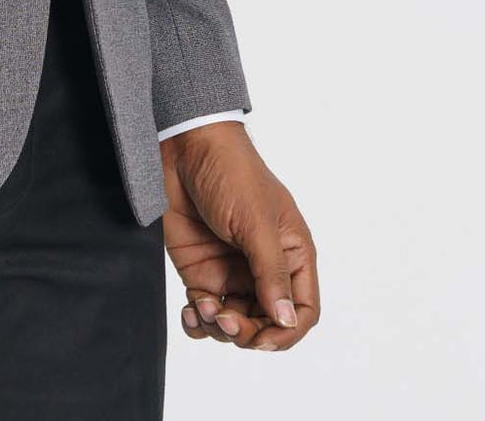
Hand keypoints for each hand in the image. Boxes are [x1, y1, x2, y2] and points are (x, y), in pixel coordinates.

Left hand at [159, 121, 318, 353]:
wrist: (182, 146)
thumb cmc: (230, 172)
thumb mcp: (256, 221)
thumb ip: (271, 272)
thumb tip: (286, 320)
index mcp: (291, 253)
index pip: (303, 309)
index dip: (287, 331)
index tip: (263, 338)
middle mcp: (264, 267)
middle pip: (267, 322)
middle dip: (248, 331)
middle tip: (226, 320)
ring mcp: (231, 270)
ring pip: (235, 323)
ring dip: (220, 328)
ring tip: (203, 308)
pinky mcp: (201, 270)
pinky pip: (204, 311)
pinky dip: (198, 322)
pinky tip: (191, 313)